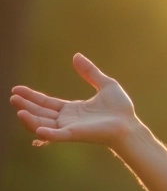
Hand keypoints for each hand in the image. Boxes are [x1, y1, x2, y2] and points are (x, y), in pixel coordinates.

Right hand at [9, 53, 138, 147]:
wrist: (130, 124)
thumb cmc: (120, 108)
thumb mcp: (105, 84)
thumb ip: (90, 72)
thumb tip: (76, 56)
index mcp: (72, 109)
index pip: (46, 103)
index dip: (32, 96)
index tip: (17, 89)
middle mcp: (67, 120)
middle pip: (40, 113)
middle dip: (26, 105)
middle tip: (13, 97)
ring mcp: (70, 128)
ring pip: (43, 124)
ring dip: (30, 118)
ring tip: (18, 109)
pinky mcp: (75, 134)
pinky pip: (57, 135)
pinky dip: (46, 133)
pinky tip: (37, 128)